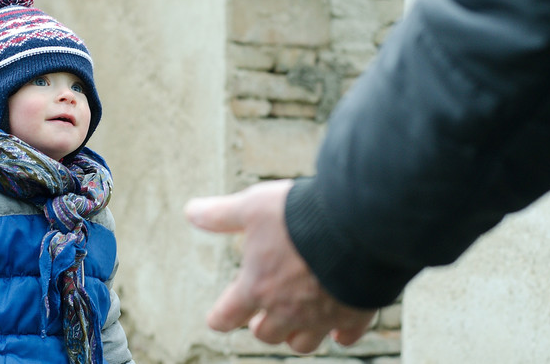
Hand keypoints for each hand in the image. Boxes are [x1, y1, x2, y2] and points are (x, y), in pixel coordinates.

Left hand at [184, 180, 375, 352]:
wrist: (357, 224)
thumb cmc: (300, 215)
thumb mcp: (252, 206)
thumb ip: (221, 215)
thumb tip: (191, 212)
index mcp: (257, 288)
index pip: (226, 316)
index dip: (219, 318)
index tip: (217, 319)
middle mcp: (287, 310)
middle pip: (266, 335)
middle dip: (260, 327)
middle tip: (258, 319)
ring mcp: (322, 316)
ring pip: (303, 343)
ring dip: (295, 336)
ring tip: (294, 325)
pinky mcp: (355, 313)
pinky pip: (346, 336)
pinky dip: (340, 334)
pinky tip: (338, 328)